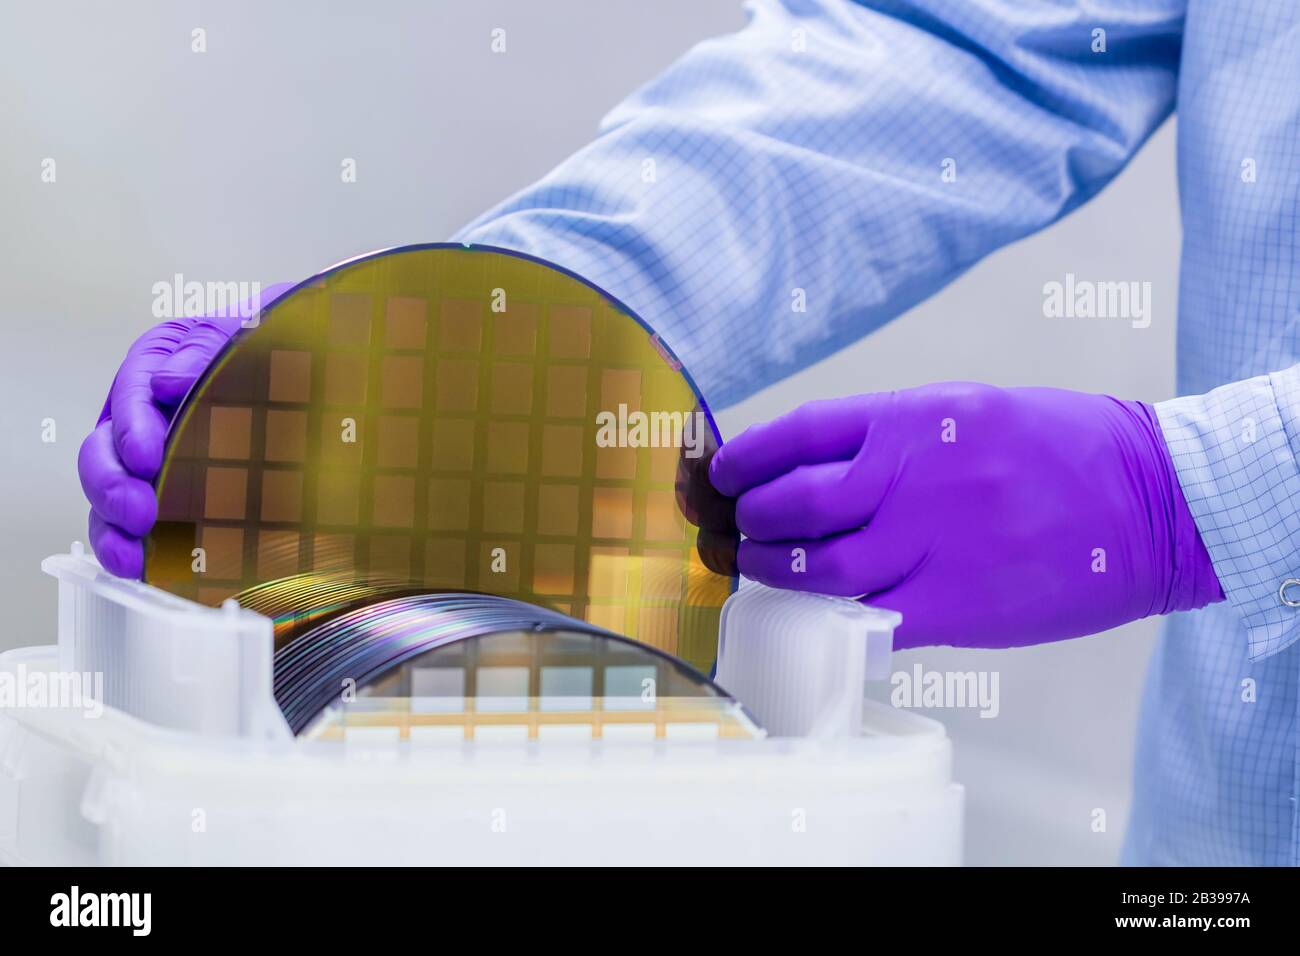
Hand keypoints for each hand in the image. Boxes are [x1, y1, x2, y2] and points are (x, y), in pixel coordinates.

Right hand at [78, 283, 292, 576]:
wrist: (322, 369)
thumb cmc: (282, 343)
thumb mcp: (255, 328)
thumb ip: (211, 349)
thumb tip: (169, 384)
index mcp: (158, 362)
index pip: (132, 393)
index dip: (133, 428)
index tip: (148, 457)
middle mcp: (144, 414)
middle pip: (105, 450)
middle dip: (112, 485)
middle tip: (139, 511)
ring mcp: (154, 460)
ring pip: (111, 495)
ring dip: (113, 528)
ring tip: (131, 556)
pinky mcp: (173, 498)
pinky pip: (140, 528)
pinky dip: (138, 551)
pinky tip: (147, 570)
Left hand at [708, 382, 1223, 648]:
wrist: (1154, 500)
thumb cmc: (1062, 446)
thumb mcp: (969, 409)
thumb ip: (890, 435)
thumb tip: (812, 468)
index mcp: (916, 417)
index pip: (798, 433)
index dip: (746, 458)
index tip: (722, 474)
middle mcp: (913, 477)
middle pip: (793, 505)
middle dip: (749, 520)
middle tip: (737, 529)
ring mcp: (932, 545)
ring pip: (815, 570)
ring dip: (772, 571)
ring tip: (759, 568)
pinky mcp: (956, 607)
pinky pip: (864, 619)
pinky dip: (827, 619)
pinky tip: (812, 614)